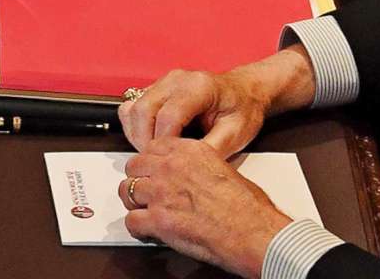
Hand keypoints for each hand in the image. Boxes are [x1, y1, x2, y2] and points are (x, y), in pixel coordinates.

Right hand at [120, 54, 310, 153]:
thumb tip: (187, 169)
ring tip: (153, 154)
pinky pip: (132, 107)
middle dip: (144, 142)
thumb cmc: (242, 110)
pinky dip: (134, 127)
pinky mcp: (156, 89)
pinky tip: (149, 140)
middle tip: (156, 163)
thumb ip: (211, 149)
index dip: (164, 144)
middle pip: (143, 110)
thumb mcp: (236, 133)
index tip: (167, 163)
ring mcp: (163, 82)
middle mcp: (177, 80)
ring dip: (136, 135)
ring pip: (133, 108)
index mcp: (199, 87)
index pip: (168, 116)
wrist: (245, 92)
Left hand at [120, 138, 294, 274]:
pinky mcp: (158, 220)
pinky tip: (147, 232)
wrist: (252, 231)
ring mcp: (161, 192)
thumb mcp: (223, 168)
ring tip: (145, 213)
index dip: (150, 163)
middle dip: (138, 181)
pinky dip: (137, 229)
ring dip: (135, 204)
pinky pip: (132, 221)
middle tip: (146, 194)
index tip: (152, 172)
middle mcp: (170, 167)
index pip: (152, 148)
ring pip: (127, 191)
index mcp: (188, 150)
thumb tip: (192, 176)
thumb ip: (199, 166)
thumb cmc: (248, 206)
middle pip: (134, 167)